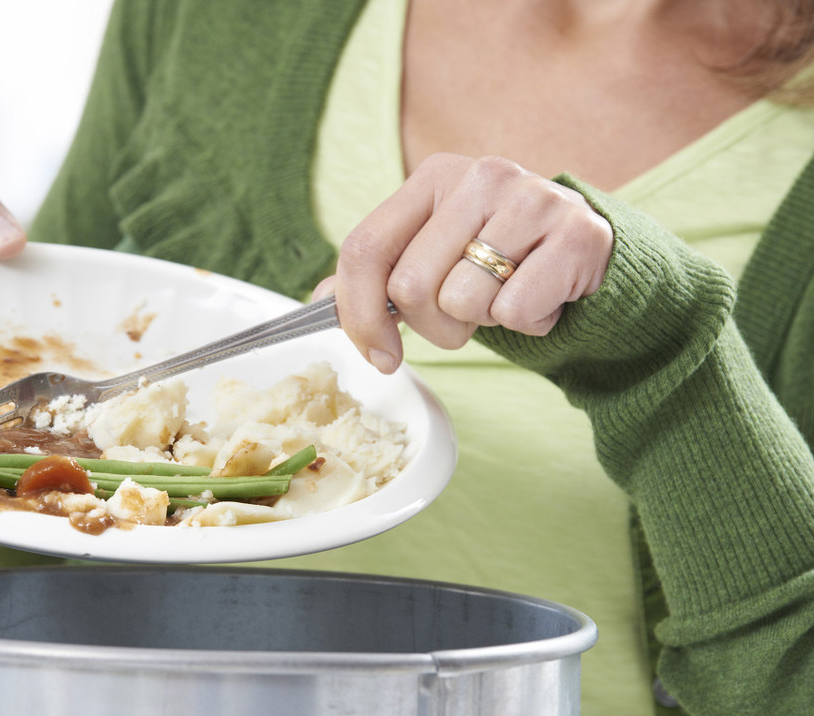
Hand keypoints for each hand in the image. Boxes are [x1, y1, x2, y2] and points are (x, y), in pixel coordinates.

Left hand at [320, 153, 612, 372]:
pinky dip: (526, 323)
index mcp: (432, 178)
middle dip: (434, 325)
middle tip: (466, 312)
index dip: (358, 314)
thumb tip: (316, 301)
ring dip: (483, 322)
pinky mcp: (576, 233)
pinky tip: (540, 296)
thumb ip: (375, 275)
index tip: (379, 354)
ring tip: (506, 296)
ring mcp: (531, 198)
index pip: (364, 248)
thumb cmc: (497, 259)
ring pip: (462, 303)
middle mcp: (480, 176)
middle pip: (409, 288)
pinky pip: (515, 311)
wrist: (584, 249)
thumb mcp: (433, 254)